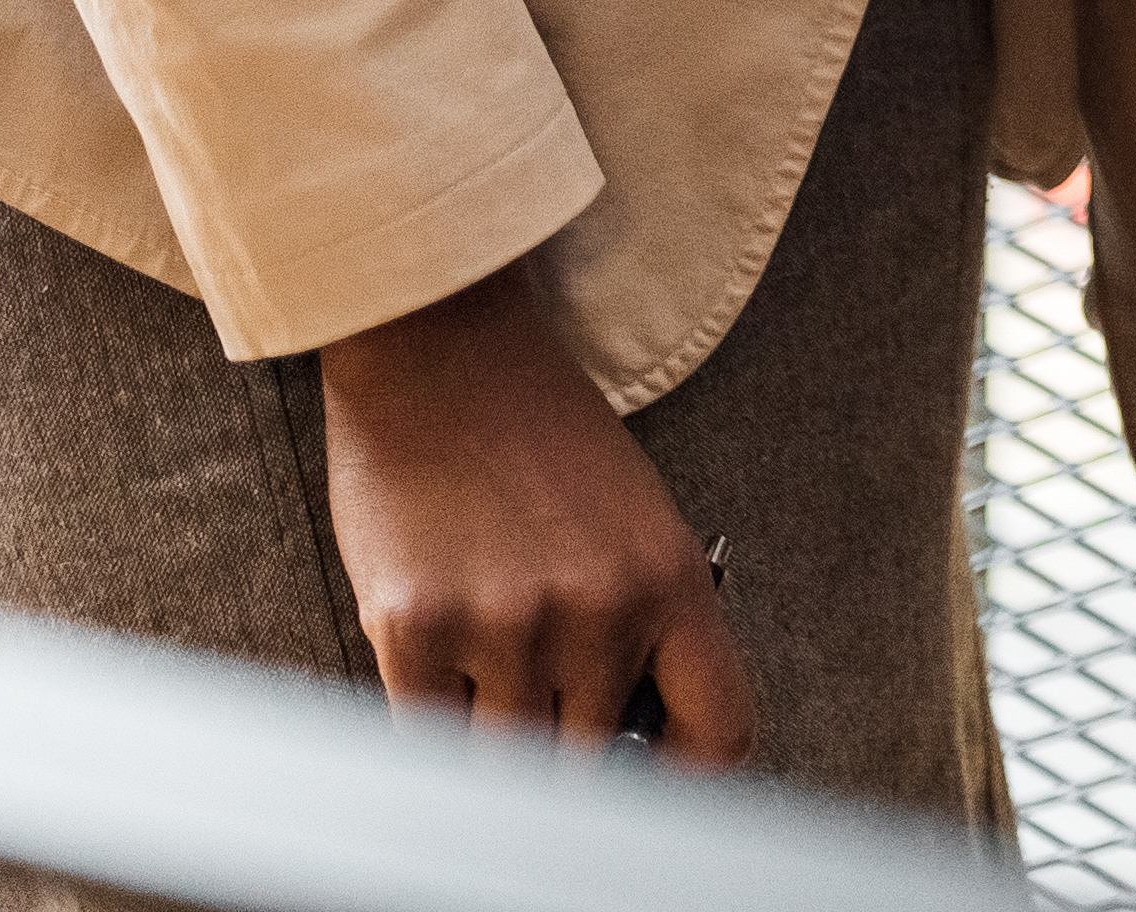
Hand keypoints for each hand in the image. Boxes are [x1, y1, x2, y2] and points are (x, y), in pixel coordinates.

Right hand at [313, 265, 749, 754]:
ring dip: (496, 735)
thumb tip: (636, 737)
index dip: (690, 779)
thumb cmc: (538, 434)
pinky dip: (432, 723)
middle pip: (597, 764)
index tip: (659, 786)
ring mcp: (506, 626)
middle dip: (574, 753)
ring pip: (509, 761)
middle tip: (546, 717)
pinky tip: (434, 668)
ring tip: (483, 664)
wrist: (441, 350)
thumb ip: (646, 622)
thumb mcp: (634, 518)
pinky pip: (428, 738)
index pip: (721, 731)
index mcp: (674, 579)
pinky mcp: (414, 629)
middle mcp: (600, 612)